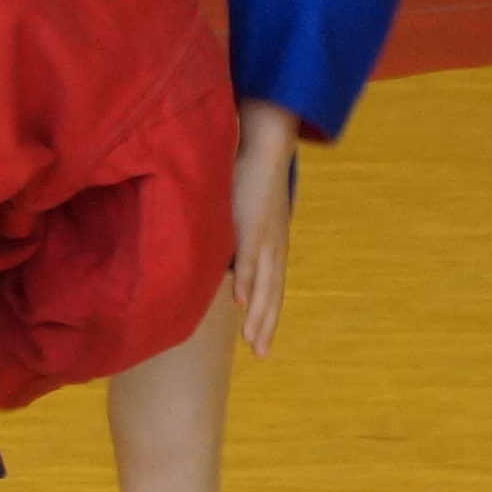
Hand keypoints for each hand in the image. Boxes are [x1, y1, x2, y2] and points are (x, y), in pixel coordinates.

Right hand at [226, 108, 300, 358]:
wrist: (266, 137)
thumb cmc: (250, 169)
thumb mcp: (242, 208)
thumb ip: (233, 232)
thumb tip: (217, 248)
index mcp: (272, 241)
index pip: (271, 286)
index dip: (266, 313)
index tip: (259, 342)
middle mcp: (274, 243)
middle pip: (272, 292)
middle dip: (266, 324)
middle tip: (260, 354)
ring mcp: (266, 234)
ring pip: (264, 282)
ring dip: (259, 313)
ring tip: (253, 341)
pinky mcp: (254, 221)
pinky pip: (250, 255)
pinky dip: (246, 279)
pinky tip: (238, 300)